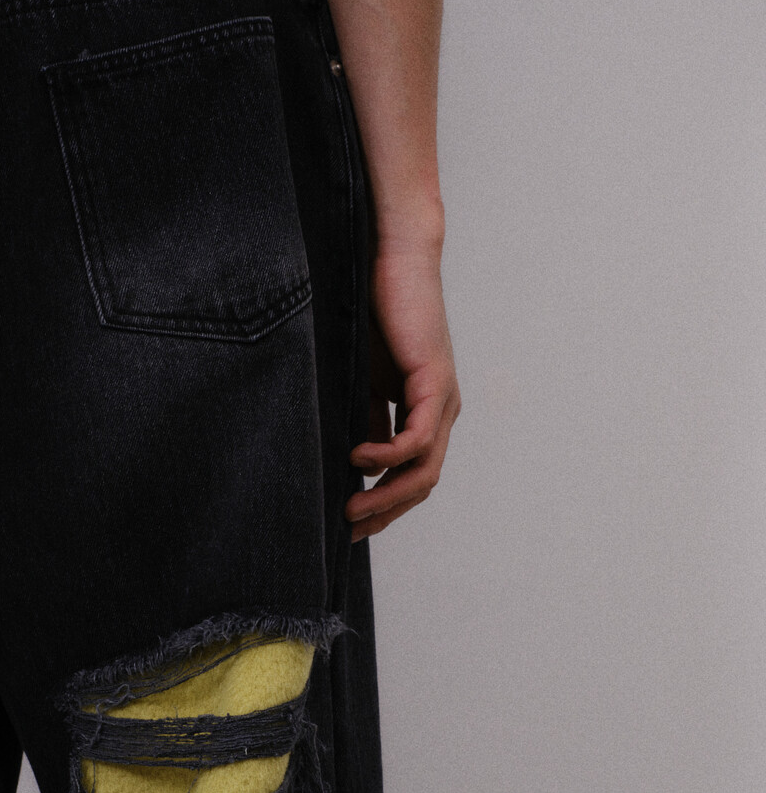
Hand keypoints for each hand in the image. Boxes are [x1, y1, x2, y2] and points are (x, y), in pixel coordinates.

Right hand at [346, 211, 460, 542]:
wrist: (394, 260)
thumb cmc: (377, 311)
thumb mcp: (364, 378)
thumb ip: (366, 418)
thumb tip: (356, 461)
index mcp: (426, 411)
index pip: (412, 475)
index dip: (384, 506)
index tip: (350, 527)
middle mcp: (442, 411)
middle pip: (421, 483)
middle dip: (385, 513)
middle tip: (348, 532)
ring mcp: (443, 400)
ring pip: (424, 470)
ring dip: (387, 496)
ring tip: (350, 508)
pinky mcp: (434, 383)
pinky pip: (416, 439)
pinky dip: (386, 456)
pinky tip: (357, 460)